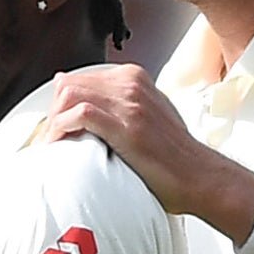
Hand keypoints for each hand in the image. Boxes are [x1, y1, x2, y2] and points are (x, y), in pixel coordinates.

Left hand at [45, 65, 253, 240]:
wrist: (200, 176)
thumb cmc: (174, 155)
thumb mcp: (148, 115)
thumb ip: (118, 103)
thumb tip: (84, 97)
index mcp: (135, 78)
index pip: (80, 77)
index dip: (62, 102)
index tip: (59, 123)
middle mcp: (131, 84)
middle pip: (70, 83)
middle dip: (54, 111)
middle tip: (54, 136)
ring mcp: (130, 102)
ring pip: (70, 94)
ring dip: (55, 120)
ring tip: (56, 142)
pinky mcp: (126, 125)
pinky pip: (79, 114)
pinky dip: (63, 128)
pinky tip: (63, 144)